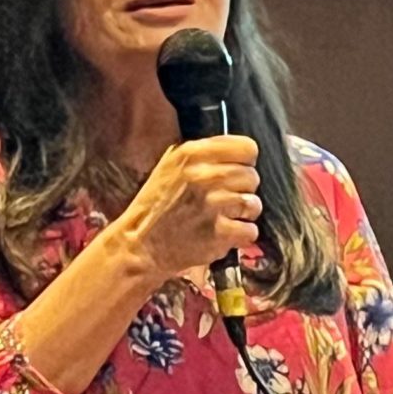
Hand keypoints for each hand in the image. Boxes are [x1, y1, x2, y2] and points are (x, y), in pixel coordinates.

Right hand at [121, 135, 261, 280]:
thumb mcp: (169, 166)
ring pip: (253, 203)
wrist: (139, 246)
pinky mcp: (218, 233)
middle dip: (244, 189)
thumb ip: (202, 155)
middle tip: (228, 199)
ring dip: (245, 212)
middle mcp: (203, 176)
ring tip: (228, 216)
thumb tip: (236, 151)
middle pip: (252, 176)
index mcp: (191, 154)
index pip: (246, 148)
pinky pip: (250, 229)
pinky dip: (242, 234)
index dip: (246, 161)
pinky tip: (227, 234)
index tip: (239, 169)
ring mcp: (212, 205)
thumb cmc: (155, 206)